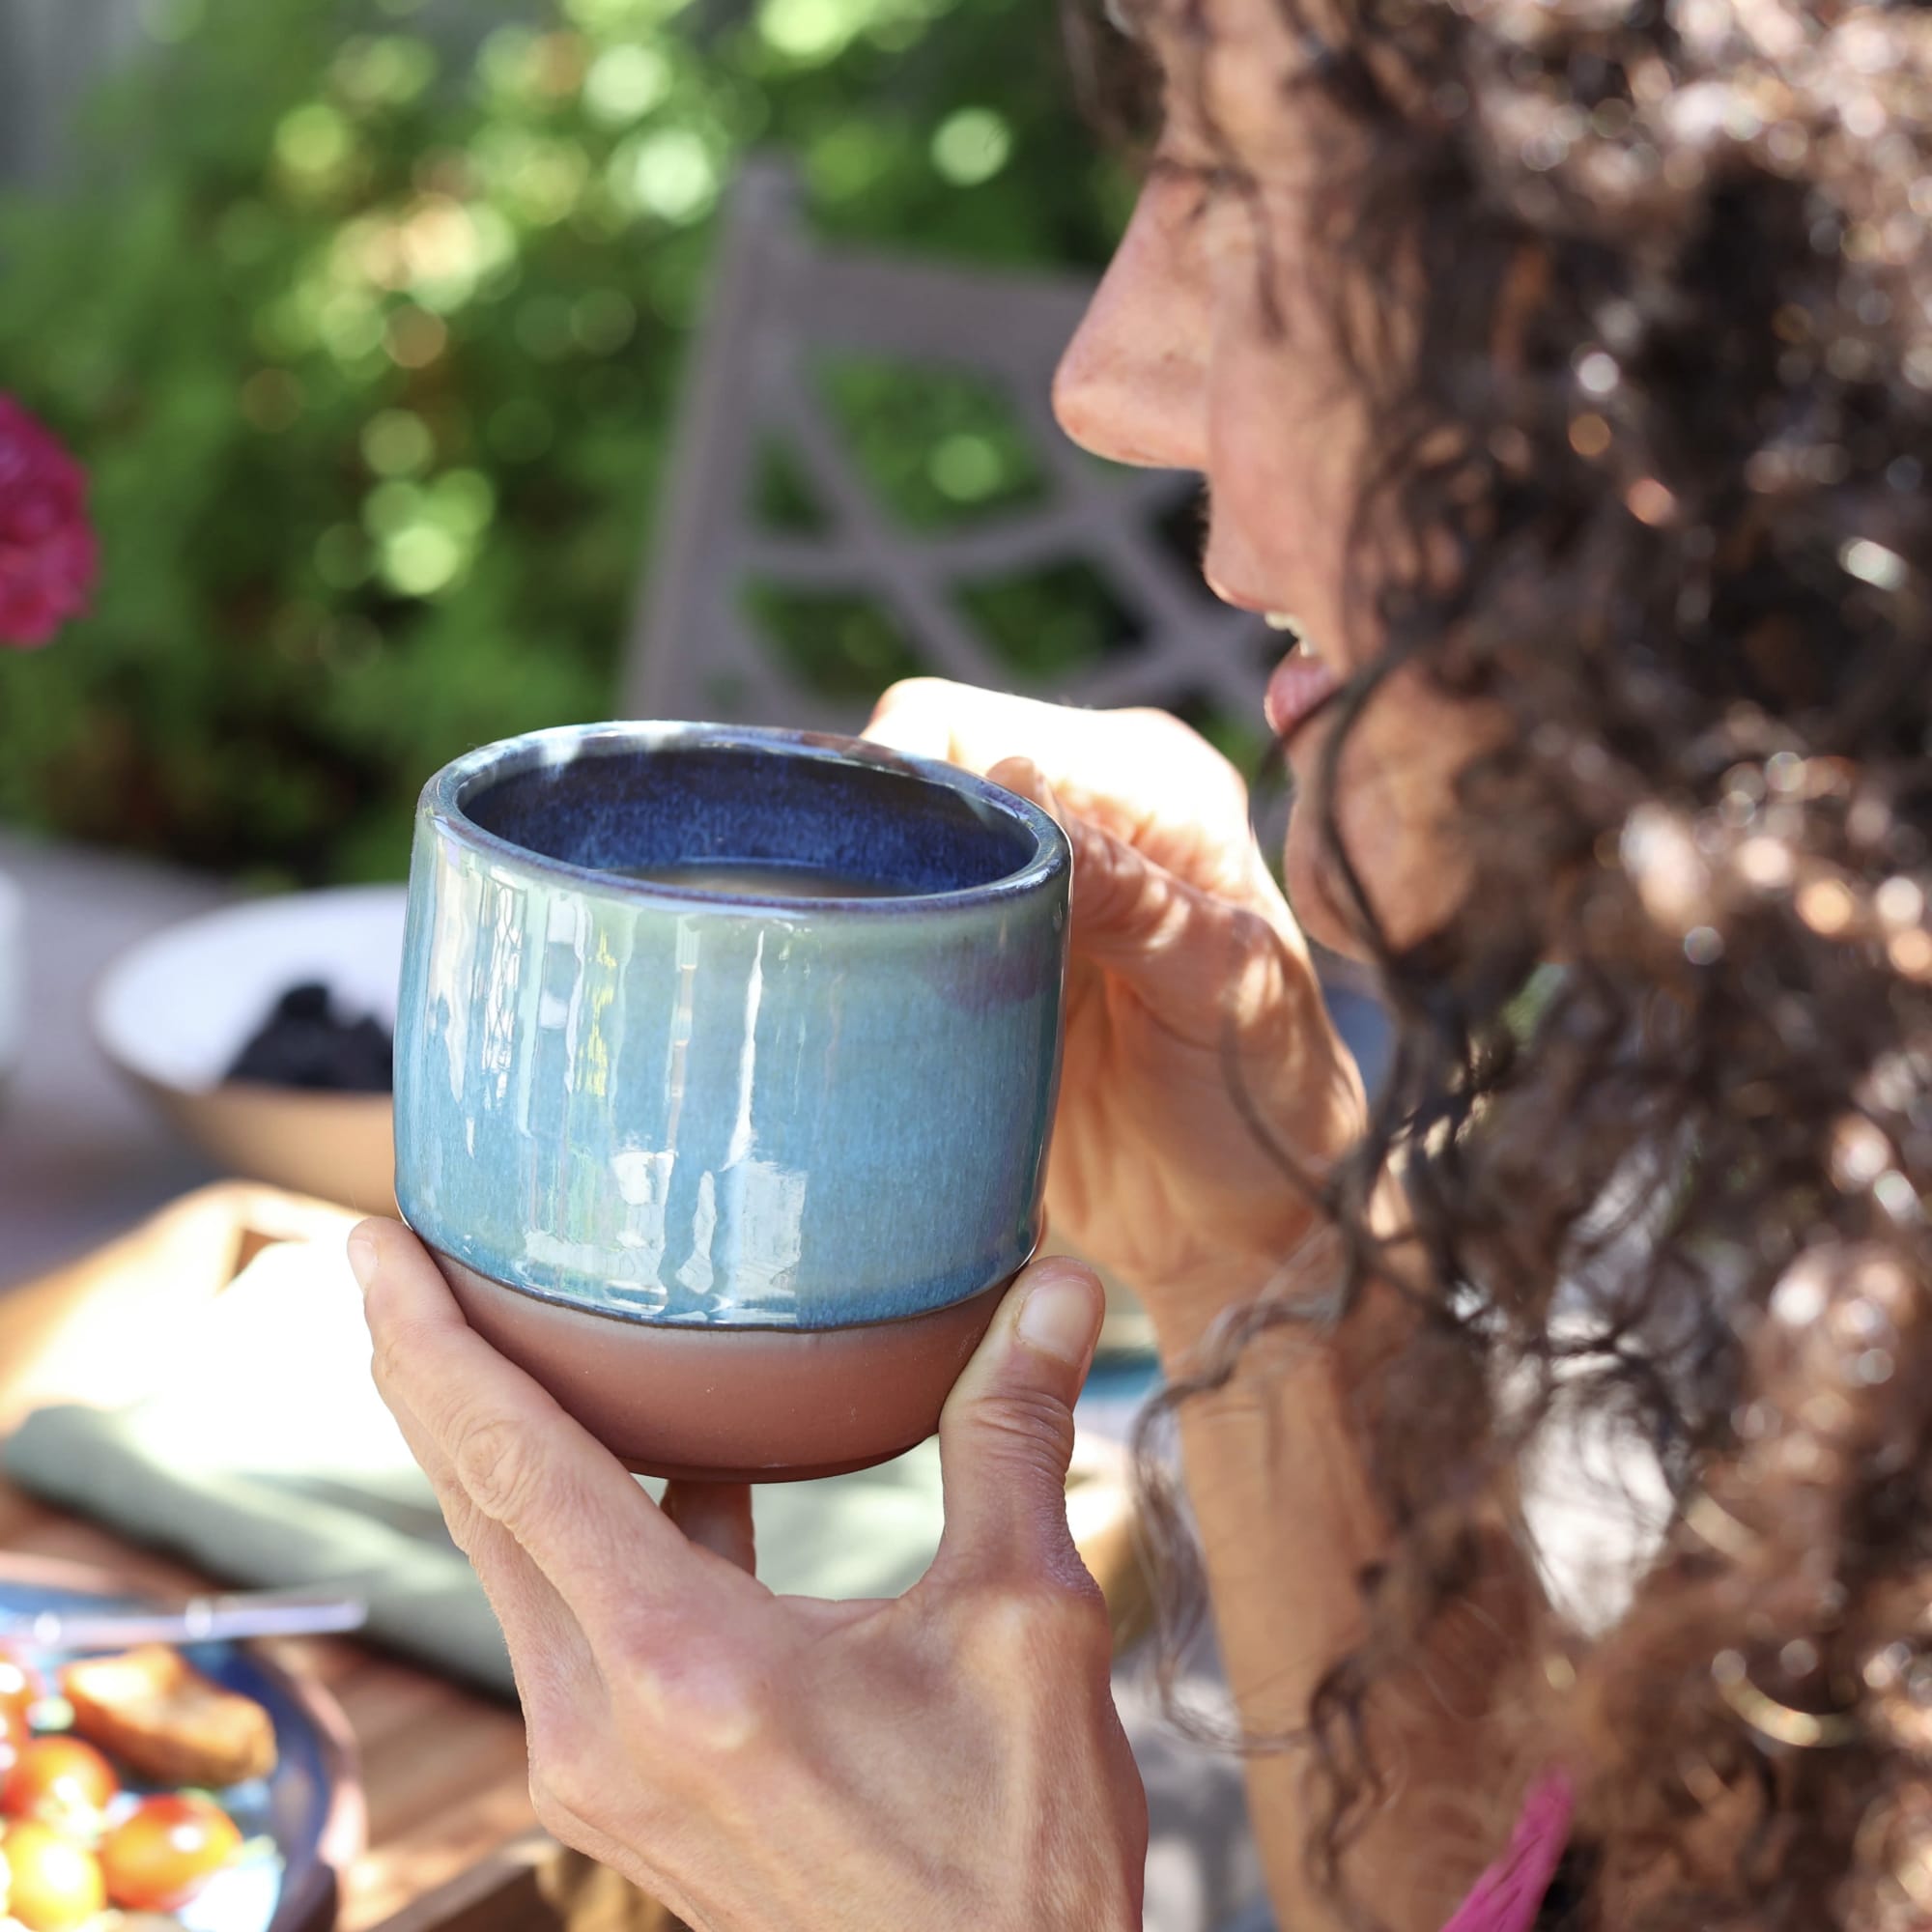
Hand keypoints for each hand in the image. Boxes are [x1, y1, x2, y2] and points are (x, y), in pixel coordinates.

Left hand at [352, 1218, 1147, 1931]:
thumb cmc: (1014, 1850)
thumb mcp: (1027, 1623)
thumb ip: (1013, 1438)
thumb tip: (1063, 1284)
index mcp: (688, 1669)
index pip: (514, 1464)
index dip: (434, 1341)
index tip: (378, 1246)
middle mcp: (607, 1723)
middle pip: (477, 1506)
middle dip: (425, 1372)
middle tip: (398, 1258)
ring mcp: (600, 1771)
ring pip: (511, 1568)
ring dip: (496, 1450)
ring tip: (514, 1343)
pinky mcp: (622, 1795)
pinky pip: (566, 1625)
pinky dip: (582, 1531)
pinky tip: (678, 1476)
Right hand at [866, 680, 1365, 1350]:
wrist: (1246, 1226)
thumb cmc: (1270, 1104)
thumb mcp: (1222, 989)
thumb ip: (1135, 898)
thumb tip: (1025, 803)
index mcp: (1148, 786)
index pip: (971, 733)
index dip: (902, 789)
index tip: (870, 875)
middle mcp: (1074, 816)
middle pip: (910, 786)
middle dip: (866, 850)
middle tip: (847, 940)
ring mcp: (1016, 893)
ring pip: (884, 859)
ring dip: (857, 909)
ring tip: (844, 978)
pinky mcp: (976, 968)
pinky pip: (886, 936)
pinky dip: (863, 960)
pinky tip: (854, 1005)